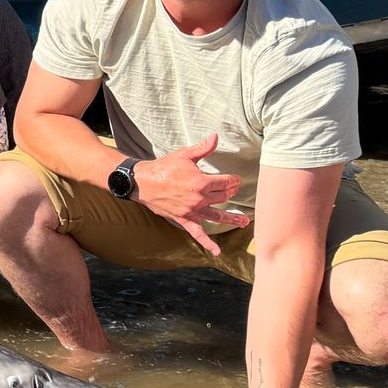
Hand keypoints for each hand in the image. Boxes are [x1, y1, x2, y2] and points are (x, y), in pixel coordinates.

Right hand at [134, 133, 249, 255]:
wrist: (143, 182)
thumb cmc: (163, 167)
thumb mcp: (184, 155)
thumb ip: (203, 148)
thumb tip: (215, 136)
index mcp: (201, 182)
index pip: (225, 182)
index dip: (233, 180)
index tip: (235, 179)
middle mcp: (199, 198)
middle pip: (223, 197)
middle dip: (230, 193)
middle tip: (233, 190)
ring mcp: (192, 211)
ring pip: (217, 216)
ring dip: (232, 218)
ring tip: (244, 222)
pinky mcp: (184, 219)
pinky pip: (197, 234)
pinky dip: (208, 243)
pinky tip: (217, 252)